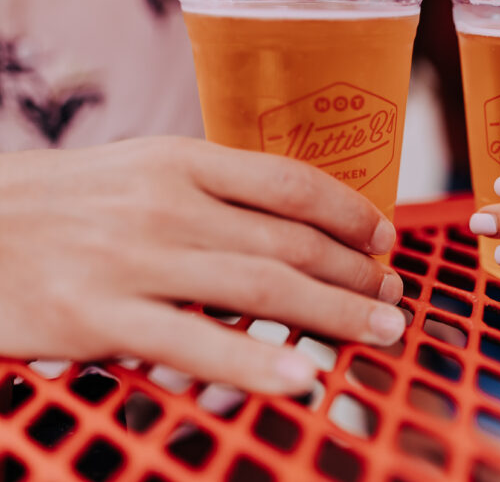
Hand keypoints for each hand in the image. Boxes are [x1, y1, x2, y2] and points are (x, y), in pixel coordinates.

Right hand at [0, 137, 407, 393]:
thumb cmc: (65, 202)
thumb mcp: (139, 171)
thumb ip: (213, 191)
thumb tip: (296, 223)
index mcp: (180, 160)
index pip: (290, 182)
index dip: (350, 213)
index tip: (386, 238)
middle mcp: (165, 204)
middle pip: (288, 241)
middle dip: (356, 273)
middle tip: (396, 296)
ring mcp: (132, 260)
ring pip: (260, 289)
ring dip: (335, 312)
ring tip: (383, 330)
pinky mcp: (95, 317)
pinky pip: (193, 345)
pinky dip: (255, 364)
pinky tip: (303, 378)